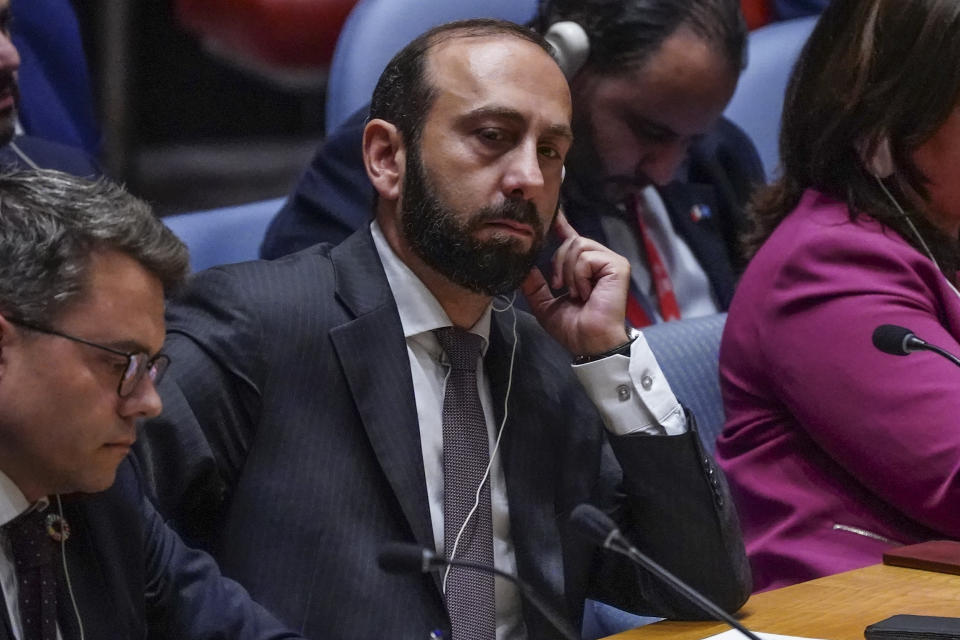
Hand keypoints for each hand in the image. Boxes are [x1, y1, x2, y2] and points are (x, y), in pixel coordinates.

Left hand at [521, 210, 629, 354]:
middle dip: (558, 264)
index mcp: (584, 267)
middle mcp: (599, 260)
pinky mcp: (617, 265)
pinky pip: (586, 257)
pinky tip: (586, 293)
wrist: (589, 343)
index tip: (552, 213)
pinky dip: (579, 276)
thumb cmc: (573, 328)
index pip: (571, 239)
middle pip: (571, 241)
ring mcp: (611, 261)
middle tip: (560, 287)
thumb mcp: (545, 304)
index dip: (562, 224)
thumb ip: (534, 284)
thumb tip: (522, 266)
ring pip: (577, 246)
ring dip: (568, 272)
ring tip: (576, 293)